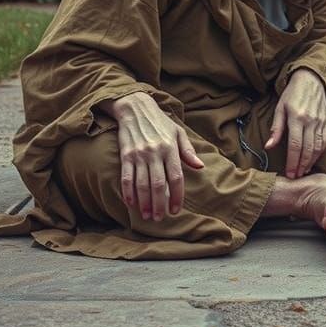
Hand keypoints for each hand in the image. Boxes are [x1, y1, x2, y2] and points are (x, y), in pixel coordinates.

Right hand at [105, 92, 204, 221]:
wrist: (136, 108)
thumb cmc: (160, 122)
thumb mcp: (178, 132)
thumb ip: (188, 151)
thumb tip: (200, 167)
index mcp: (171, 148)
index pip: (176, 177)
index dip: (177, 196)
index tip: (176, 210)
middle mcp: (155, 152)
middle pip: (159, 185)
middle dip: (160, 205)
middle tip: (160, 218)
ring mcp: (139, 155)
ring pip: (142, 185)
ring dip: (145, 204)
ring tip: (147, 216)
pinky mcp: (126, 155)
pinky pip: (126, 178)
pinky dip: (128, 194)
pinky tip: (131, 204)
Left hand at [265, 69, 325, 178]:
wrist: (312, 79)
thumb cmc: (292, 93)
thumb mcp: (280, 108)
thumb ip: (276, 128)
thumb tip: (268, 147)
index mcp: (296, 117)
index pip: (295, 145)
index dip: (292, 162)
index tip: (289, 174)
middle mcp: (310, 121)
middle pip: (307, 150)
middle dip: (301, 166)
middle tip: (295, 177)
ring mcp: (320, 122)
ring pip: (317, 148)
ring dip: (310, 162)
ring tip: (303, 171)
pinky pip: (324, 142)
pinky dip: (319, 154)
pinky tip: (313, 160)